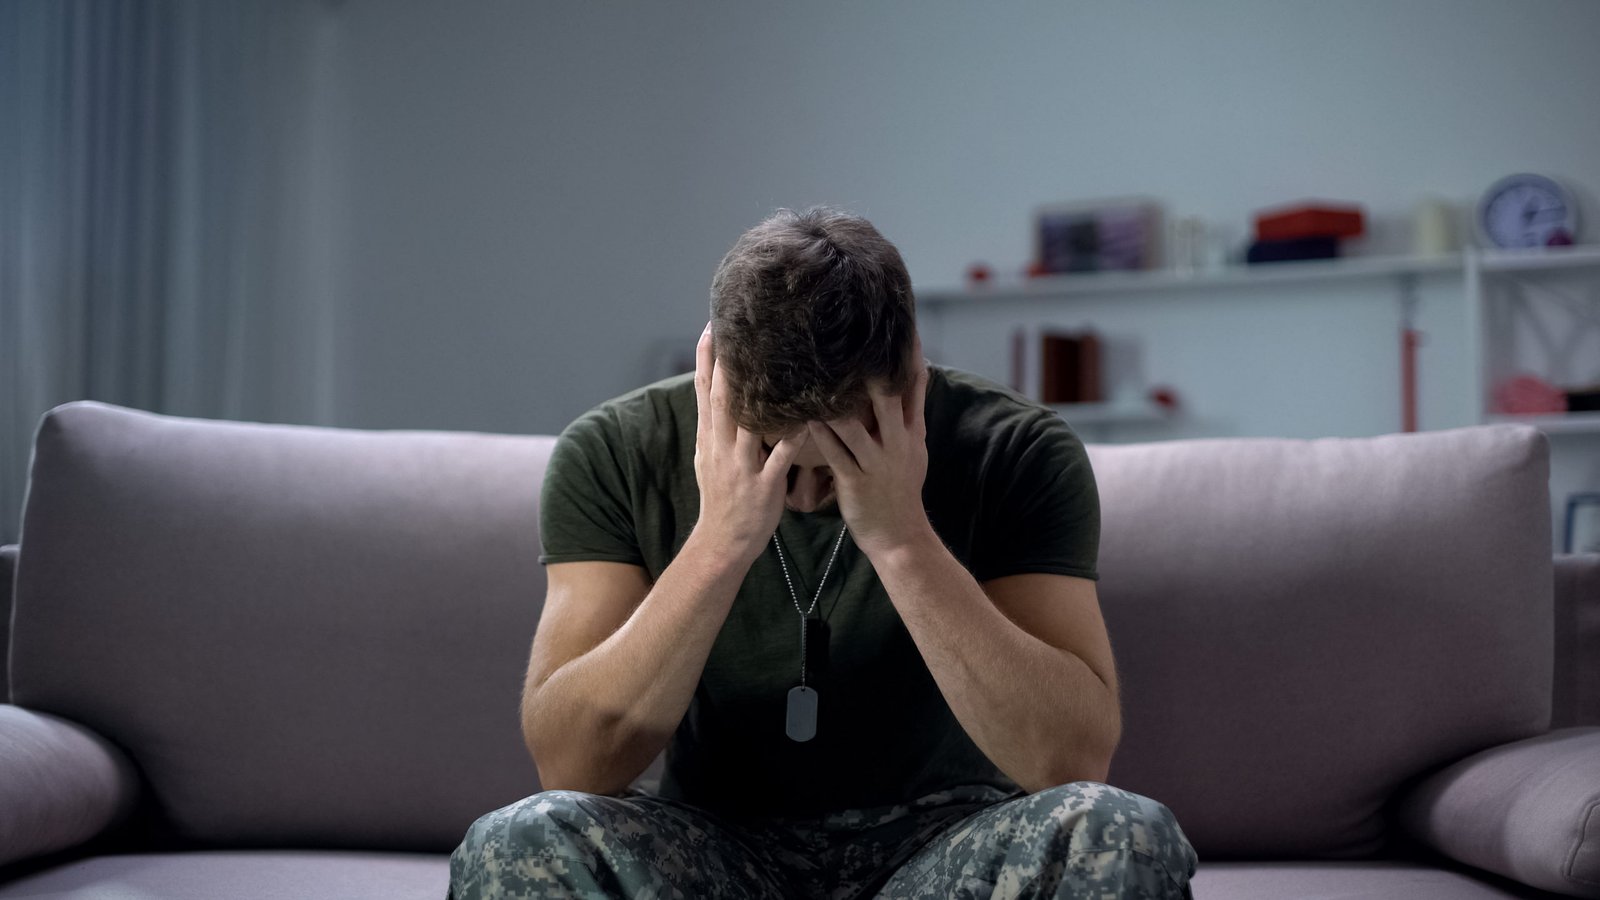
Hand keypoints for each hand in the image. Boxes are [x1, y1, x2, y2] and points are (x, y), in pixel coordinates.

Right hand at [691, 324, 805, 562]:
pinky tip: (807, 418)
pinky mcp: (763, 486)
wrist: (722, 543)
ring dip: (758, 393)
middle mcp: (722, 448)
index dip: (707, 359)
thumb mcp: (709, 459)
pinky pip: (780, 457)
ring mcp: (742, 467)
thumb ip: (715, 427)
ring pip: (749, 423)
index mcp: (709, 439)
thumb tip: (714, 396)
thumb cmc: (722, 499)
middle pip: (722, 399)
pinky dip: (792, 437)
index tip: (711, 327)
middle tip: (737, 329)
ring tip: (773, 360)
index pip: (704, 392)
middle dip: (727, 363)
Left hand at [807, 341, 933, 558]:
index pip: (916, 388)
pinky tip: (804, 417)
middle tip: (855, 339)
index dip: (911, 357)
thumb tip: (913, 380)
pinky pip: (834, 453)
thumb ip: (911, 417)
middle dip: (874, 370)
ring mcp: (876, 463)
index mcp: (912, 435)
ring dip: (834, 401)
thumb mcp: (915, 452)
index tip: (904, 326)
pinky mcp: (855, 481)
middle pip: (888, 400)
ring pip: (854, 426)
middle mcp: (897, 445)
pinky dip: (819, 435)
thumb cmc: (901, 492)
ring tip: (814, 375)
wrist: (900, 537)